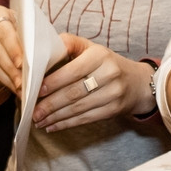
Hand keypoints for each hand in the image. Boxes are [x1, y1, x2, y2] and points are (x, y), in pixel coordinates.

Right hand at [0, 4, 24, 96]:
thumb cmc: (17, 33)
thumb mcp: (23, 28)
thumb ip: (31, 36)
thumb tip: (48, 52)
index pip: (4, 32)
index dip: (13, 49)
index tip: (22, 64)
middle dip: (12, 69)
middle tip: (24, 84)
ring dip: (8, 79)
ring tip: (22, 89)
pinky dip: (2, 82)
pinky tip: (13, 87)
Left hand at [33, 37, 152, 131]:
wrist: (138, 82)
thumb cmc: (105, 63)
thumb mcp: (90, 48)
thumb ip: (68, 45)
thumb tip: (41, 52)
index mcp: (100, 55)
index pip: (73, 71)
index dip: (53, 82)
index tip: (36, 91)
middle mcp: (109, 73)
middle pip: (74, 92)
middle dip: (50, 104)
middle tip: (33, 111)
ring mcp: (113, 93)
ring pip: (79, 108)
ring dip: (55, 117)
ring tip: (38, 120)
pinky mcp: (114, 110)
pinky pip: (86, 118)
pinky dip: (67, 124)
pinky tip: (52, 126)